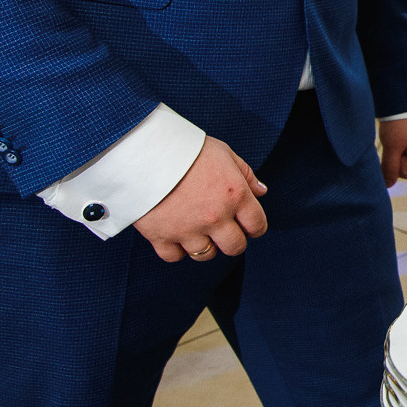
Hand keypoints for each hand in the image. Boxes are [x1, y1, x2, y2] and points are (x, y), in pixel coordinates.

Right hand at [135, 138, 267, 264]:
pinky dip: (176, 249)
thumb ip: (246, 174)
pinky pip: (175, 256)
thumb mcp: (224, 153)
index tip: (247, 224)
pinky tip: (176, 234)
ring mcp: (188, 229)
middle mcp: (215, 217)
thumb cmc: (187, 149)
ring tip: (198, 228)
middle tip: (224, 229)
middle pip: (235, 247)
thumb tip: (261, 192)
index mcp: (235, 196)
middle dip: (233, 240)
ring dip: (205, 245)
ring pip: (205, 254)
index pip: (257, 225)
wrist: (144, 151)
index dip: (255, 227)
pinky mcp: (161, 236)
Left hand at [380, 115, 406, 187]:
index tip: (396, 155)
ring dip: (399, 151)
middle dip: (400, 160)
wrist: (402, 95)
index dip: (403, 170)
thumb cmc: (399, 121)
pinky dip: (400, 144)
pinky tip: (396, 134)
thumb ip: (390, 168)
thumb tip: (388, 185)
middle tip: (393, 146)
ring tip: (394, 138)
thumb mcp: (392, 146)